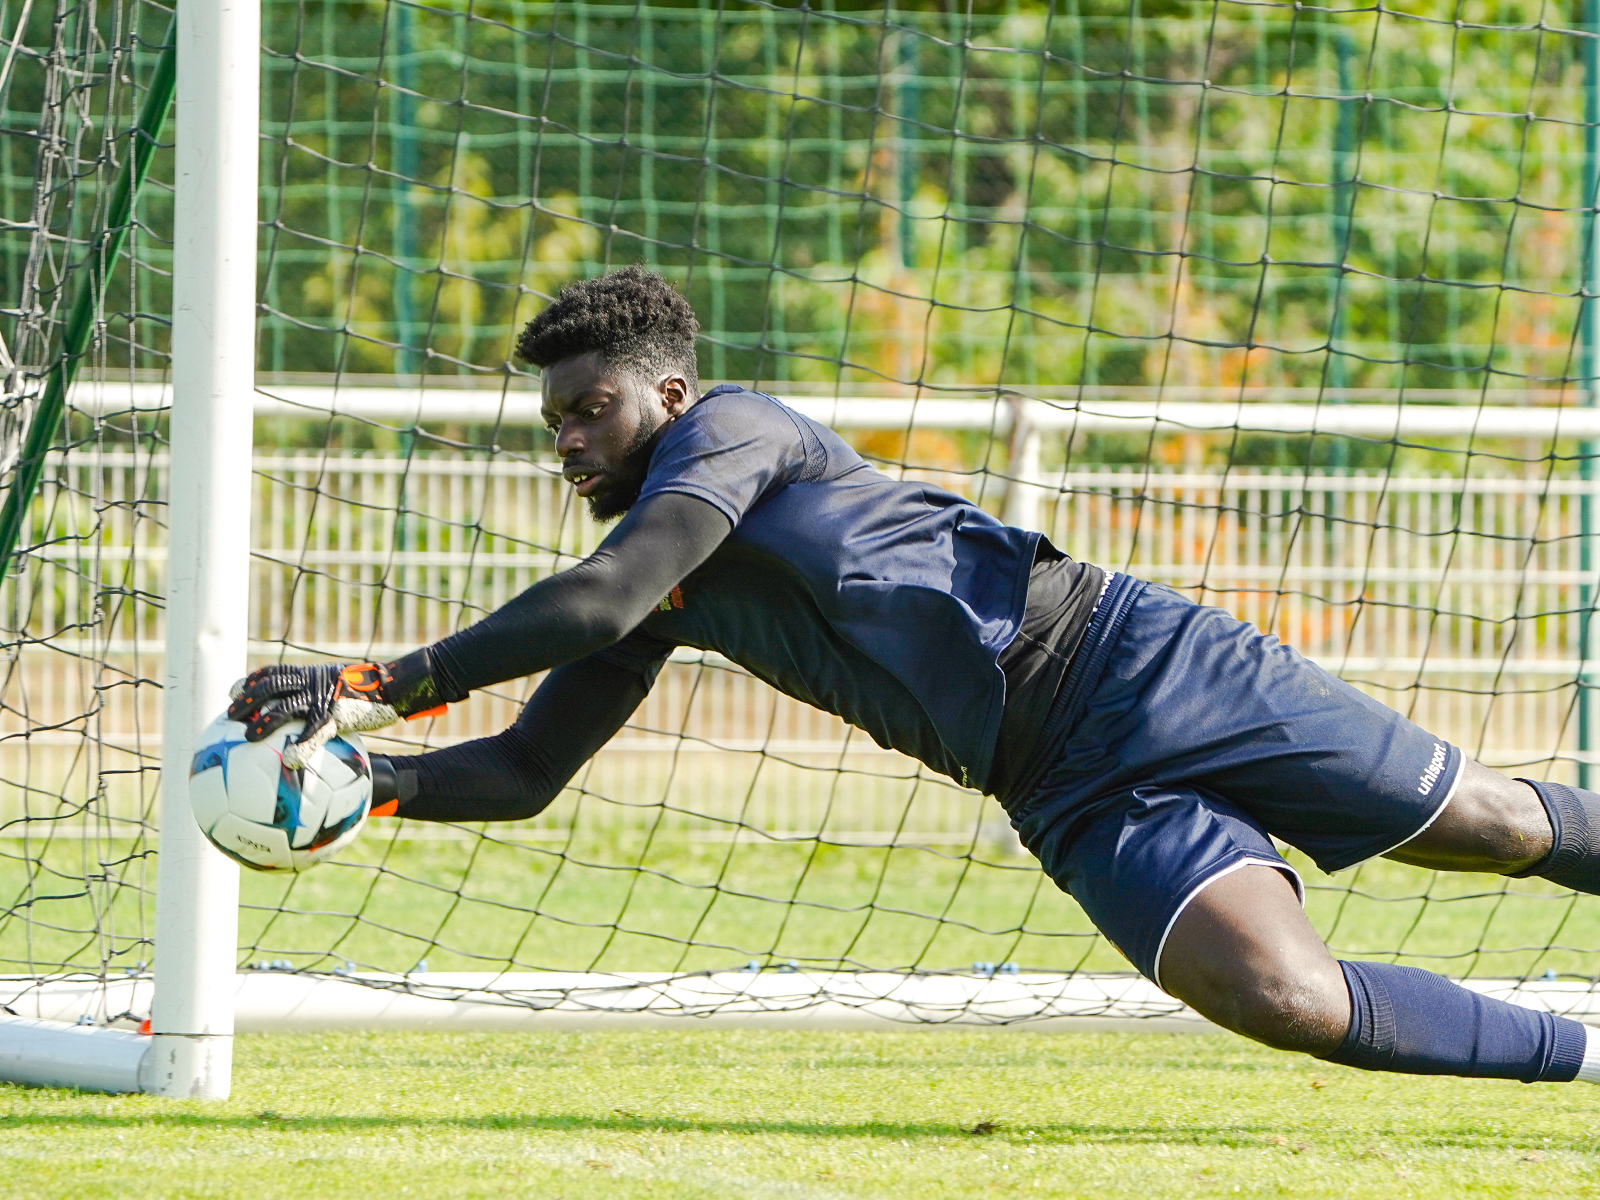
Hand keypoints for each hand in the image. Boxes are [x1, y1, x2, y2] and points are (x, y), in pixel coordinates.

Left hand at [228, 662, 401, 768]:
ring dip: (265, 722)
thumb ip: (323, 696)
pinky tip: (290, 761)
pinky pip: (314, 733)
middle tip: (230, 715)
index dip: (252, 680)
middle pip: (271, 687)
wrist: (392, 688)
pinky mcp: (337, 714)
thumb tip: (310, 712)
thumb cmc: (368, 691)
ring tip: (249, 737)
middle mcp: (312, 682)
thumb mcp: (341, 686)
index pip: (275, 672)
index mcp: (311, 675)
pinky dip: (301, 747)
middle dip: (248, 700)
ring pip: (286, 707)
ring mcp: (323, 698)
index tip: (234, 690)